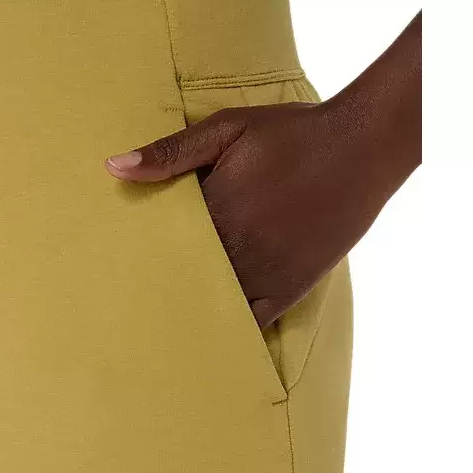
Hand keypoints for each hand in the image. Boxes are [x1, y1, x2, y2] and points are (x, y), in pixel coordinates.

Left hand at [104, 100, 379, 327]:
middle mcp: (236, 248)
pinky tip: (208, 342)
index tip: (109, 271)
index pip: (160, 245)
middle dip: (154, 290)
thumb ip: (171, 152)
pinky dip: (229, 330)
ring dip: (185, 314)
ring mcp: (264, 272)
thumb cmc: (292, 133)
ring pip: (212, 305)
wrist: (362, 145)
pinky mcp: (290, 286)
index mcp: (215, 211)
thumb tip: (113, 167)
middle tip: (118, 311)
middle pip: (181, 280)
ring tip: (151, 333)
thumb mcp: (227, 129)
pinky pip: (253, 320)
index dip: (135, 258)